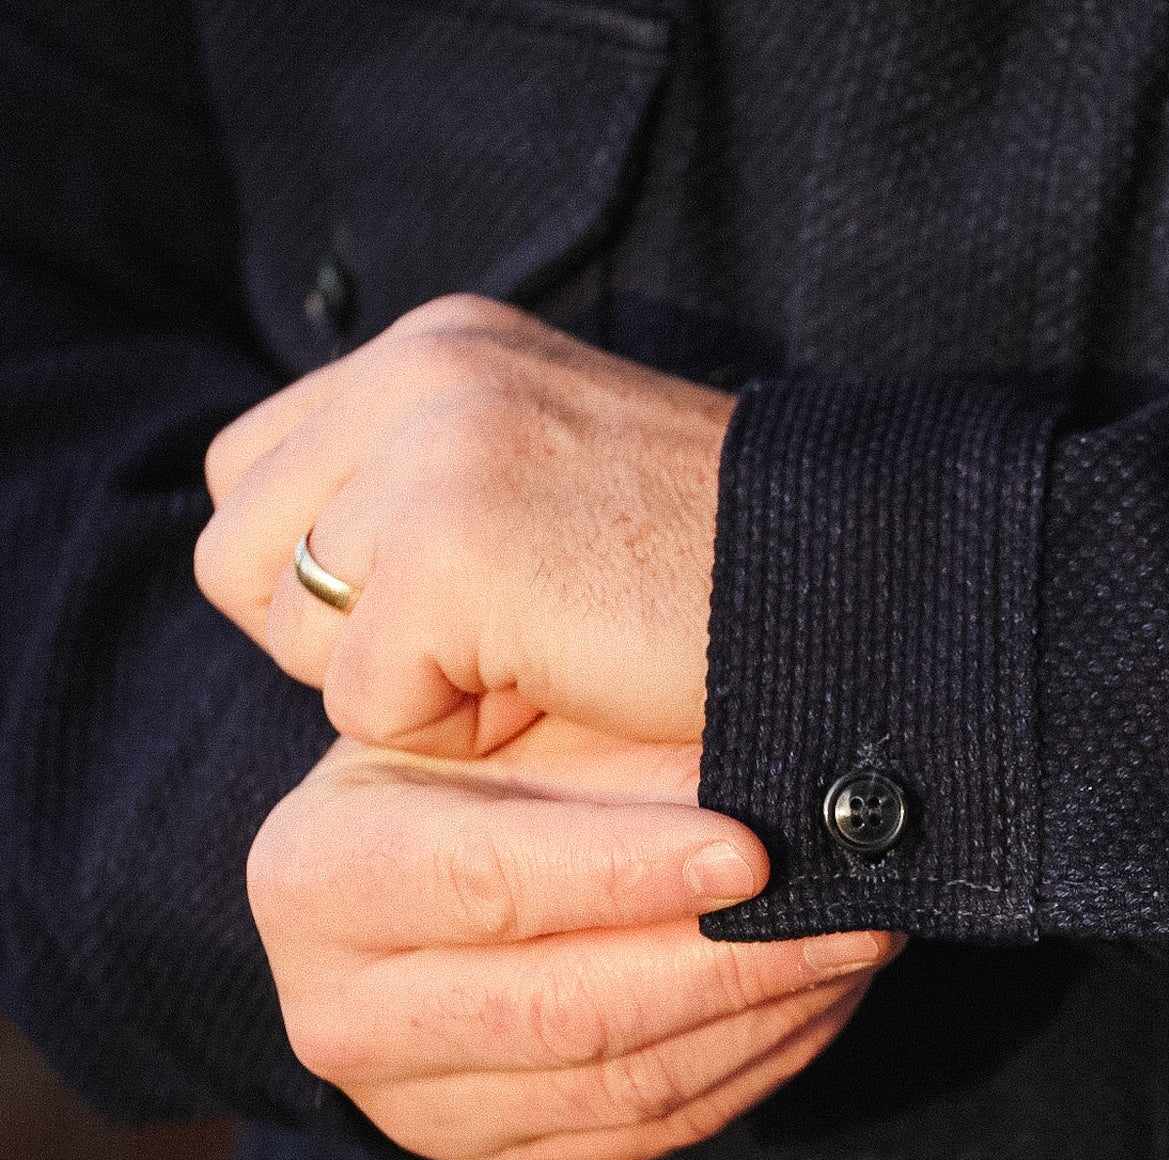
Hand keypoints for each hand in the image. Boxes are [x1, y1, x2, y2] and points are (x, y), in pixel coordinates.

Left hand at [196, 293, 730, 756]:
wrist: (853, 585)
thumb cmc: (713, 571)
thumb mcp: (548, 478)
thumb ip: (422, 484)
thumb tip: (306, 572)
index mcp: (442, 344)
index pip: (259, 473)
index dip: (336, 572)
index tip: (468, 604)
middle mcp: (421, 369)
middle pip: (237, 550)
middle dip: (341, 632)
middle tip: (489, 645)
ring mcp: (433, 449)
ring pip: (289, 626)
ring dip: (403, 680)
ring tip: (537, 657)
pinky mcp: (452, 547)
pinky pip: (363, 699)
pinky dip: (457, 727)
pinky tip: (563, 682)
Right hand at [250, 718, 899, 1159]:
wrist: (419, 858)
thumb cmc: (481, 755)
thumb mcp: (513, 704)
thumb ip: (596, 714)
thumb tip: (752, 748)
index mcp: (321, 875)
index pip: (493, 882)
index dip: (630, 872)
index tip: (754, 850)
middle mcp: (342, 1010)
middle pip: (569, 1010)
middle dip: (735, 961)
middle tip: (856, 910)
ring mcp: (413, 1104)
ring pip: (624, 1085)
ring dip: (766, 1018)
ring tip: (857, 946)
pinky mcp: (493, 1155)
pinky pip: (644, 1131)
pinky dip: (750, 1066)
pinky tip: (816, 1001)